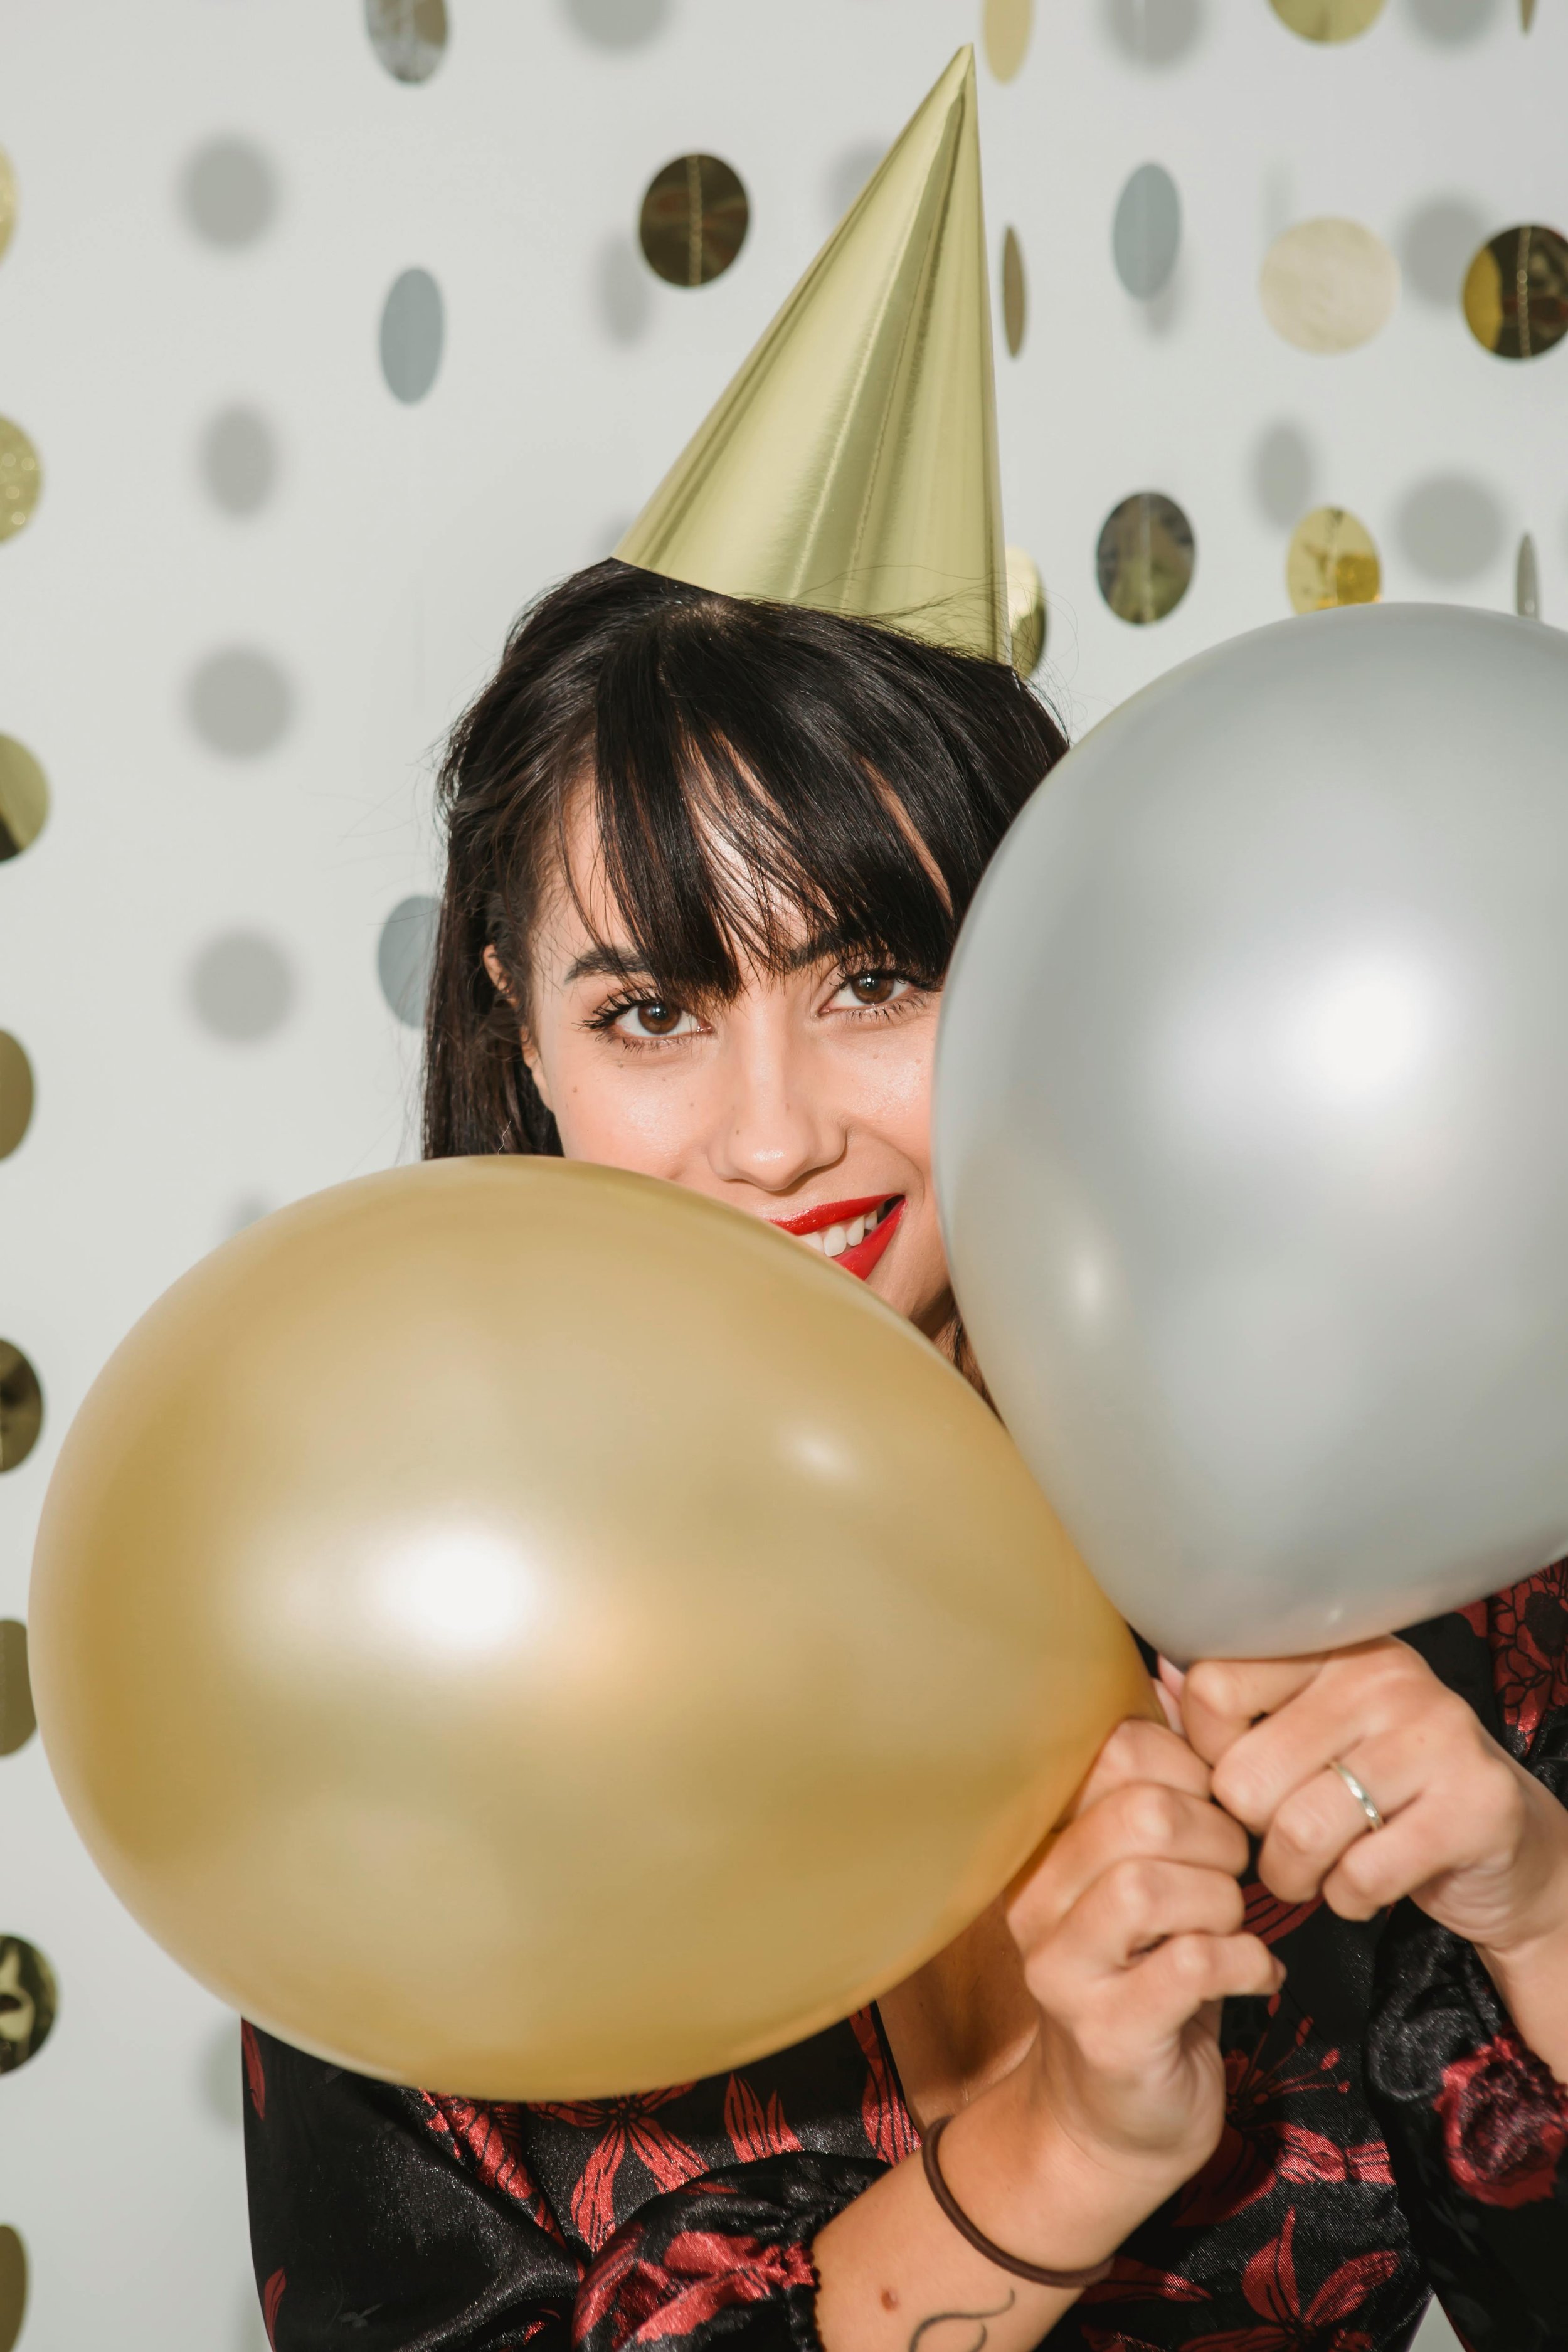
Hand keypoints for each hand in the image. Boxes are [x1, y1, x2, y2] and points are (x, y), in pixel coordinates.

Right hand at [995, 1719, 1280, 2221]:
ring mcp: (1060, 1967)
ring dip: (1227, 1903)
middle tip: (1233, 1875)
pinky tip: (1254, 1976)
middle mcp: (1034, 1896)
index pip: (1118, 1748)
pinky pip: (1194, 1963)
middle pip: (1142, 1812)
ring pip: (1160, 1884)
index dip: (1194, 1769)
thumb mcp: (1149, 1868)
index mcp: (1044, 1838)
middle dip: (1218, 1837)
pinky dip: (1248, 1963)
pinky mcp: (1106, 2031)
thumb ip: (1160, 1778)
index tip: (1213, 1812)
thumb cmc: (1148, 1974)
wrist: (1115, 2121)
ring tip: (1234, 1927)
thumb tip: (1176, 1665)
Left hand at [1179, 1638, 1567, 1968]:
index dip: (1210, 1754)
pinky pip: (1361, 1874)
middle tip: (1283, 1839)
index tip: (1242, 1773)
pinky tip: (1364, 1884)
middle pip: (1246, 1775)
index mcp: (1330, 1646)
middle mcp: (1383, 1675)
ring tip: (1314, 1871)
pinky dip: (1348, 1899)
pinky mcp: (1474, 1805)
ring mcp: (1435, 1735)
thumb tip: (1157, 1677)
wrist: (1504, 1846)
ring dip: (1295, 1876)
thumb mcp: (1307, 1733)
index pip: (1213, 1686)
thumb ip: (1234, 1709)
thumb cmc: (1381, 1787)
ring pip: (1299, 1831)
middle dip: (1253, 1833)